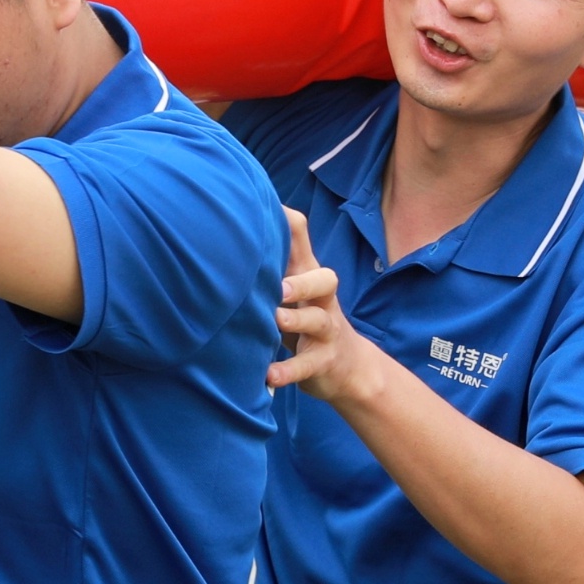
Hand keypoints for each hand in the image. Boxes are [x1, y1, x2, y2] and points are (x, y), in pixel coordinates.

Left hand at [267, 208, 379, 404]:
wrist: (348, 367)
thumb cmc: (308, 317)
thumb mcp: (295, 286)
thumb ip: (273, 260)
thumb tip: (234, 222)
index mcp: (308, 275)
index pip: (302, 239)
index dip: (285, 222)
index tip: (258, 207)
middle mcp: (321, 299)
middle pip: (325, 279)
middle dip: (302, 281)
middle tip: (277, 286)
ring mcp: (325, 331)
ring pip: (317, 321)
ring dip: (296, 320)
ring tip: (276, 322)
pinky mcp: (322, 362)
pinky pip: (306, 366)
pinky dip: (288, 371)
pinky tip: (269, 376)